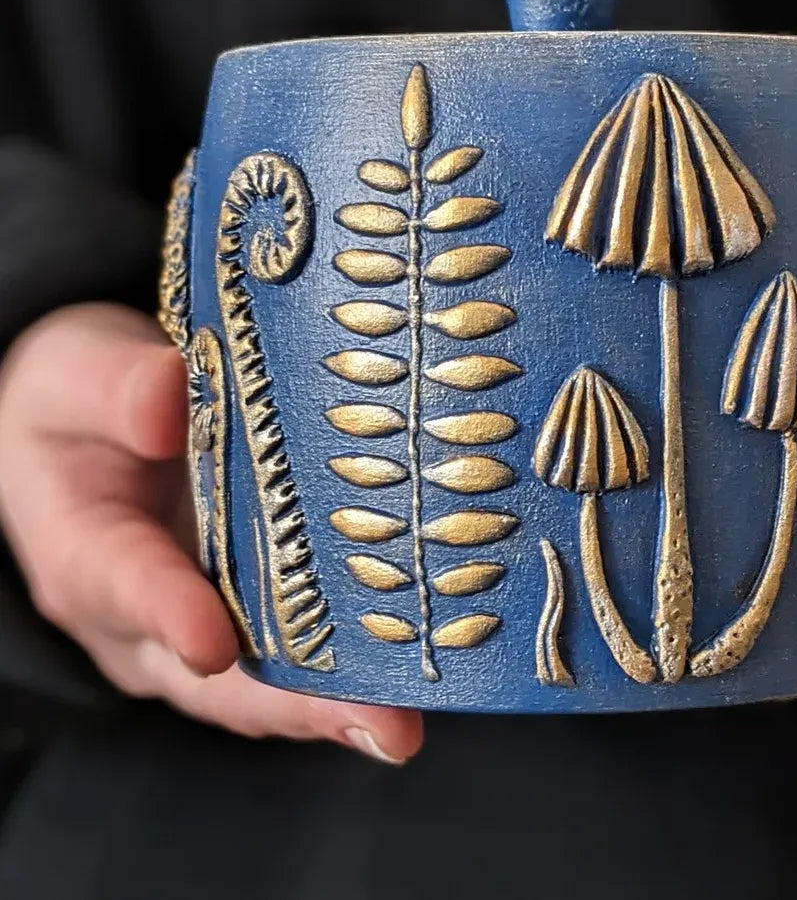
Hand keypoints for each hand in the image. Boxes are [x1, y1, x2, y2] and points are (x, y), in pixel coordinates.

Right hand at [0, 303, 421, 764]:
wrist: (93, 421)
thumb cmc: (79, 400)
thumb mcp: (73, 375)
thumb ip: (114, 389)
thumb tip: (172, 401)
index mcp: (85, 550)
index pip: (126, 584)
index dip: (169, 612)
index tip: (211, 643)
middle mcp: (142, 614)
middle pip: (214, 675)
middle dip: (295, 704)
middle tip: (376, 724)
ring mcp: (203, 619)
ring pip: (265, 681)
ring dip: (338, 701)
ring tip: (406, 718)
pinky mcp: (254, 608)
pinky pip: (299, 650)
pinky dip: (353, 666)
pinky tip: (418, 664)